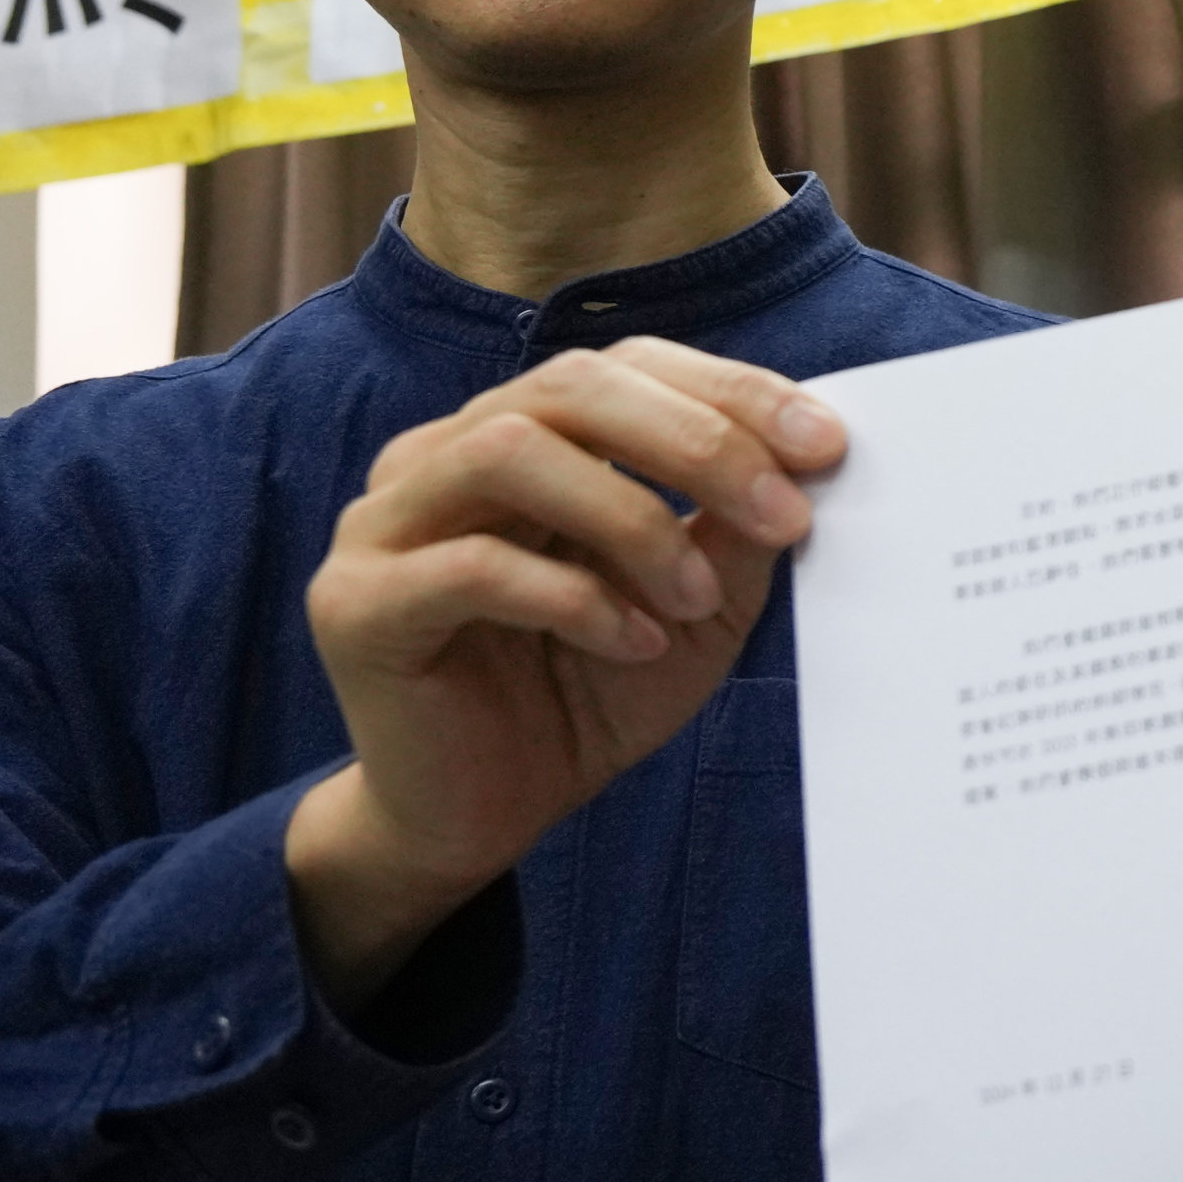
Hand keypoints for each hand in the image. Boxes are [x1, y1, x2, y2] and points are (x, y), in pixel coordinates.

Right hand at [288, 340, 844, 1003]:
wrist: (489, 814)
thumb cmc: (590, 693)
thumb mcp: (699, 608)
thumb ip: (738, 531)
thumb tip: (809, 460)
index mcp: (523, 435)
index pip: (625, 368)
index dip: (729, 391)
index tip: (826, 444)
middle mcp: (441, 456)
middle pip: (567, 387)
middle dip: (695, 440)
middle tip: (783, 513)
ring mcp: (385, 523)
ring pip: (509, 452)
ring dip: (631, 519)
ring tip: (696, 599)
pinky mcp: (356, 604)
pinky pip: (470, 566)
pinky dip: (574, 598)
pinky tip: (633, 642)